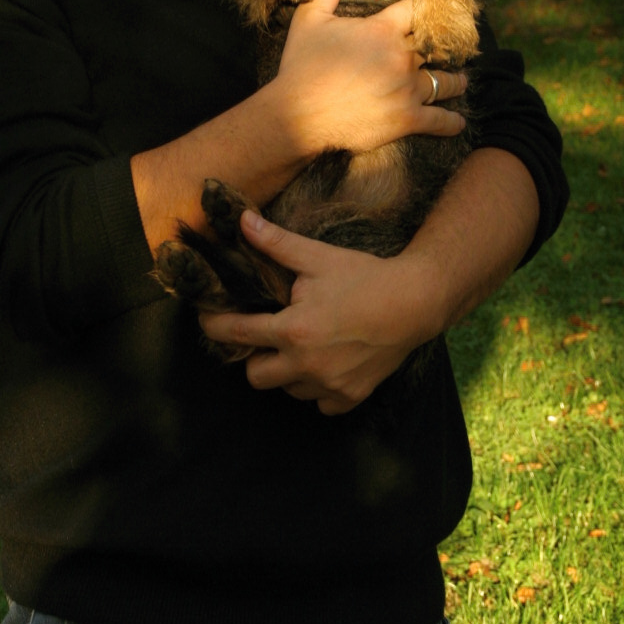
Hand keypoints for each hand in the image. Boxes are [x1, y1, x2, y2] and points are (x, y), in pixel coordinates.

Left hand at [198, 210, 439, 414]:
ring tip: (301, 345)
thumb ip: (276, 243)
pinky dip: (316, 387)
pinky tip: (325, 363)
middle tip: (268, 334)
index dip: (216, 326)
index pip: (237, 334)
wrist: (416, 302)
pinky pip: (318, 403)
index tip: (208, 320)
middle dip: (255, 356)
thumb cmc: (365, 277)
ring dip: (286, 371)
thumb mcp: (318, 257)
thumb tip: (241, 220)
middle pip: (255, 376)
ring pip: (287, 390)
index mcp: (293, 331)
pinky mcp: (350, 397)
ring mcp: (329, 386)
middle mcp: (306, 366)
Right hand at [269, 0, 467, 158]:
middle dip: (444, 47)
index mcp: (382, 30)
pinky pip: (441, 120)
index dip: (426, 7)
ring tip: (461, 81)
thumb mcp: (309, 19)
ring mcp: (407, 89)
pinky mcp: (407, 119)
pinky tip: (458, 120)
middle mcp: (401, 57)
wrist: (297, 116)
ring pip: (445, 81)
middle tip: (455, 49)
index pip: (416, 9)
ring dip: (455, 80)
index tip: (436, 7)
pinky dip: (451, 121)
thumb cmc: (301, 67)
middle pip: (436, 46)